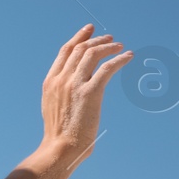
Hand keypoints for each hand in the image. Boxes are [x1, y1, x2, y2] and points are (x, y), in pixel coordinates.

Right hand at [40, 24, 134, 163]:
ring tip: (119, 46)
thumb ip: (62, 93)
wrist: (61, 148)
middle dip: (96, 39)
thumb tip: (75, 90)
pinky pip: (108, 68)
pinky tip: (128, 57)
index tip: (89, 30)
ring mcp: (74, 85)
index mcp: (50, 82)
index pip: (65, 52)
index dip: (78, 38)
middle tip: (110, 38)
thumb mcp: (54, 108)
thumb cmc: (60, 135)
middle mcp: (61, 79)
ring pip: (93, 54)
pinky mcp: (90, 92)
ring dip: (108, 47)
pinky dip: (119, 60)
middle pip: (80, 49)